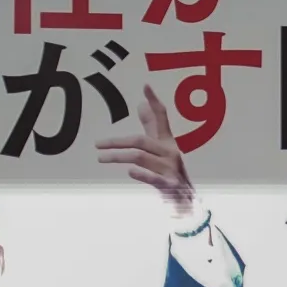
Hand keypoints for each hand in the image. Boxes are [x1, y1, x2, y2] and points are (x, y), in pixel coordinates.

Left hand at [97, 85, 197, 220]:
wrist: (188, 202)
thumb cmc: (171, 172)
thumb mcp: (161, 148)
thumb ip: (152, 127)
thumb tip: (141, 104)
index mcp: (167, 142)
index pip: (162, 117)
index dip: (154, 102)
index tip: (145, 85)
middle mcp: (171, 152)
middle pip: (141, 140)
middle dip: (117, 141)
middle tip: (98, 144)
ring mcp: (171, 169)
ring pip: (141, 158)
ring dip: (119, 156)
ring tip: (101, 158)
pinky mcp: (170, 186)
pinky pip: (154, 179)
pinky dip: (142, 174)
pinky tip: (130, 172)